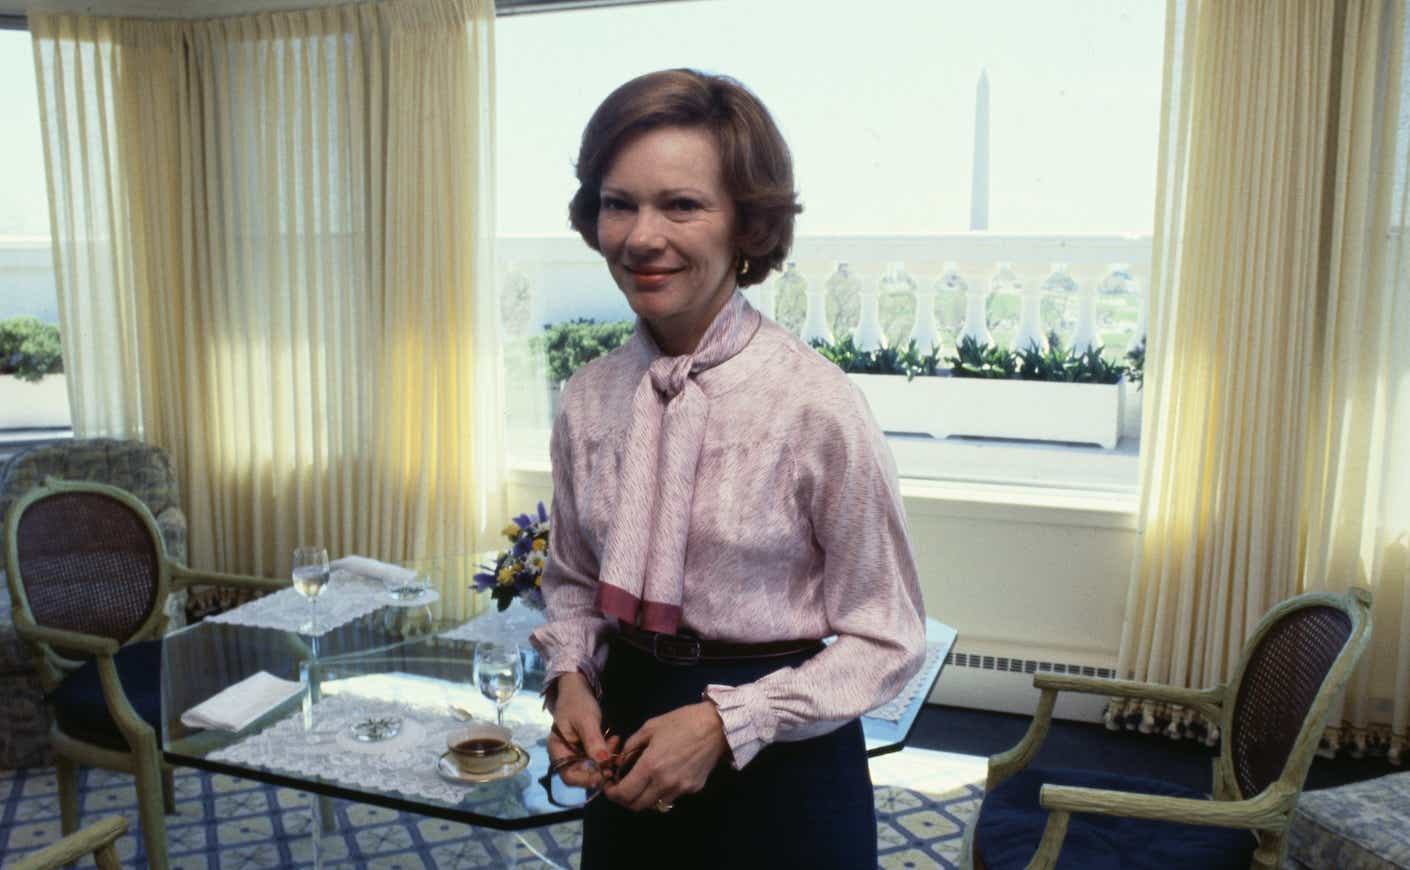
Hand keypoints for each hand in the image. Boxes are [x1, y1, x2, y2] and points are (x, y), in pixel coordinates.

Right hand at [548, 672, 618, 787]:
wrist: (578, 689)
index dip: (586, 780)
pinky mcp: (587, 749)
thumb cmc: (576, 702)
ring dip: (607, 760)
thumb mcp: (585, 720)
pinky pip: (598, 758)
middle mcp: (566, 757)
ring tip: (616, 742)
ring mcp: (577, 754)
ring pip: (593, 768)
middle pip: (583, 775)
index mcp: (558, 751)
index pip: (569, 777)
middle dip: (601, 770)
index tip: (604, 773)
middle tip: (615, 759)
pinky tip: (615, 740)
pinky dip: (607, 753)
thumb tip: (603, 762)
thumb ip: (593, 741)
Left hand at [603, 702, 727, 812]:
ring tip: (644, 783)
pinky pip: (671, 797)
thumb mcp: (650, 726)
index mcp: (651, 765)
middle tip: (623, 788)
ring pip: (654, 805)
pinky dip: (662, 792)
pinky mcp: (693, 789)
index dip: (613, 794)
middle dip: (625, 800)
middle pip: (637, 806)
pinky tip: (665, 777)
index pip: (625, 793)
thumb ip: (631, 746)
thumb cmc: (682, 721)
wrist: (716, 726)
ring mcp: (680, 788)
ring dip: (644, 798)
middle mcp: (664, 782)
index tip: (610, 788)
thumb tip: (620, 762)